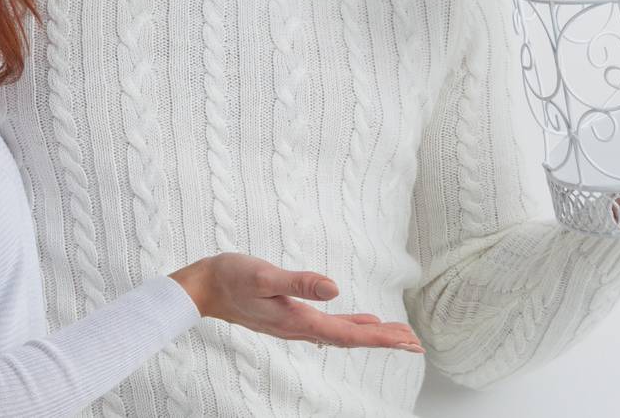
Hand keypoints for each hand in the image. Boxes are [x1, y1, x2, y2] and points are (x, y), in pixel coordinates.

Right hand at [169, 253, 423, 352]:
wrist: (203, 287)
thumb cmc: (231, 276)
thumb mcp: (265, 275)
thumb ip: (299, 283)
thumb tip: (335, 288)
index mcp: (298, 321)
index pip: (347, 334)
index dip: (380, 338)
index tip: (407, 341)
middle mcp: (300, 328)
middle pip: (350, 339)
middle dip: (384, 341)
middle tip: (416, 345)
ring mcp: (295, 324)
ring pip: (342, 334)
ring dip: (372, 335)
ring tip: (399, 336)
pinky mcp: (290, 316)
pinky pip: (330, 327)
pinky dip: (352, 326)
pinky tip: (362, 323)